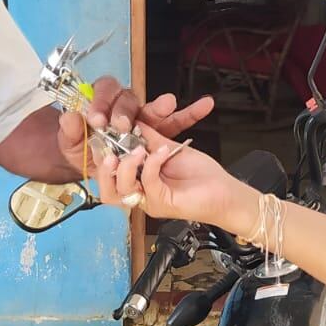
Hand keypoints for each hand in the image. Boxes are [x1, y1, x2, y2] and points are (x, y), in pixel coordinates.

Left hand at [56, 78, 213, 176]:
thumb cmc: (85, 153)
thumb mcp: (72, 146)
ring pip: (154, 109)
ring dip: (160, 106)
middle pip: (129, 99)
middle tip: (122, 125)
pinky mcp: (160, 133)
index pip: (103, 92)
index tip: (96, 119)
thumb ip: (70, 132)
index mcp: (103, 103)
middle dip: (125, 111)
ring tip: (168, 104)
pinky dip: (191, 113)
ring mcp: (144, 120)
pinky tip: (205, 105)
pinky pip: (177, 121)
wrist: (97, 170)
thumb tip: (69, 116)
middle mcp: (125, 107)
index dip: (100, 103)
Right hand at [96, 130, 257, 235]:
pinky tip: (162, 152)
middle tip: (110, 148)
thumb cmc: (201, 175)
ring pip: (122, 188)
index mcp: (138, 182)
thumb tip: (133, 123)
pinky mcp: (162, 203)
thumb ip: (150, 139)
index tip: (103, 134)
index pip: (108, 175)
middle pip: (107, 189)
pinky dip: (151, 164)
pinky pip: (147, 182)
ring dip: (125, 166)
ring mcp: (149, 201)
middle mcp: (140, 194)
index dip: (100, 157)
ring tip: (138, 149)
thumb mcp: (170, 149)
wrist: (225, 192)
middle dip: (103, 167)